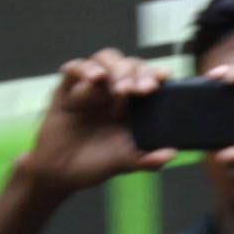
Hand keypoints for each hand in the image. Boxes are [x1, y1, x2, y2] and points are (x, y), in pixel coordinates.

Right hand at [18, 49, 174, 194]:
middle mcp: (112, 91)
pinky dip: (85, 68)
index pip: (147, 77)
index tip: (164, 76)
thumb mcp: (126, 163)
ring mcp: (90, 88)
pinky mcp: (66, 90)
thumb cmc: (96, 164)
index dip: (156, 73)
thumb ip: (149, 159)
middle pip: (129, 64)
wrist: (61, 174)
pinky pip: (73, 68)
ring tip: (120, 88)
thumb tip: (172, 153)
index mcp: (132, 103)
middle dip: (138, 72)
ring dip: (116, 68)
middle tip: (142, 89)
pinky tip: (95, 78)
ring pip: (105, 59)